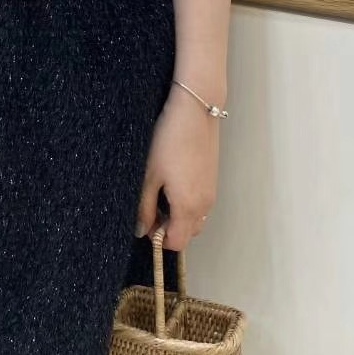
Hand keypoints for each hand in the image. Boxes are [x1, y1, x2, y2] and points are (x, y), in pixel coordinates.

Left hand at [136, 85, 220, 250]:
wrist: (195, 111)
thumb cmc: (169, 141)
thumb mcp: (149, 175)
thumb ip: (144, 207)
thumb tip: (141, 230)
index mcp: (188, 207)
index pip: (176, 243)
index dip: (158, 238)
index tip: (145, 220)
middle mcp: (205, 204)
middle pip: (187, 233)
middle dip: (168, 228)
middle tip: (150, 205)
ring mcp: (211, 192)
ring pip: (195, 218)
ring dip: (178, 215)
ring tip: (160, 191)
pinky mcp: (212, 179)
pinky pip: (200, 203)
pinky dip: (187, 203)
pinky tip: (172, 180)